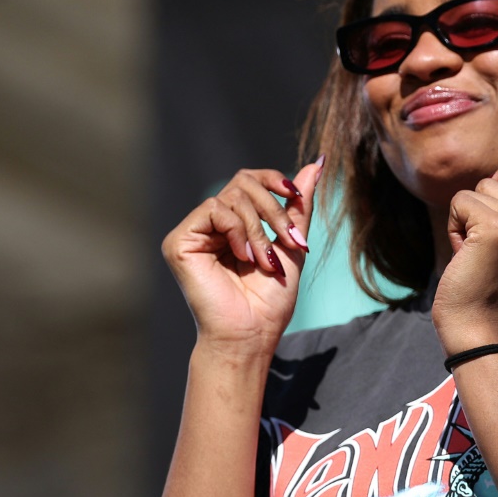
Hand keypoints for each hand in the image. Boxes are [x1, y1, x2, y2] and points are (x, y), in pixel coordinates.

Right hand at [163, 160, 321, 354]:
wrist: (253, 332)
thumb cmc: (271, 298)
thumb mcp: (292, 244)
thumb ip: (299, 206)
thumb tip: (318, 164)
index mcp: (234, 223)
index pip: (250, 180)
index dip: (274, 180)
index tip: (296, 195)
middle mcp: (210, 224)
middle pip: (242, 182)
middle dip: (273, 209)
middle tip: (289, 241)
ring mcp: (193, 232)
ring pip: (232, 196)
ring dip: (260, 228)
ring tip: (266, 261)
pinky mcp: (179, 241)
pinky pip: (213, 210)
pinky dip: (238, 231)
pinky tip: (244, 258)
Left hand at [433, 158, 497, 352]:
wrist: (476, 325)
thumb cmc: (491, 288)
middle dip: (480, 206)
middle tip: (481, 244)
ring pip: (479, 190)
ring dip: (465, 217)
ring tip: (473, 252)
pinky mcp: (496, 228)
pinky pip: (460, 201)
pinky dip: (453, 225)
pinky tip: (463, 254)